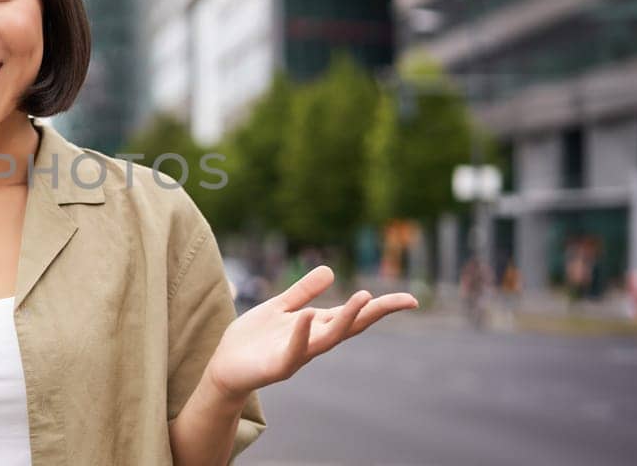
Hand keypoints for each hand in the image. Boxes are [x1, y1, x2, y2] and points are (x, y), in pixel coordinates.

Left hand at [205, 265, 417, 399]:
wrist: (225, 367)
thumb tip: (330, 270)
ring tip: (364, 296)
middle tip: (404, 301)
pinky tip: (309, 316)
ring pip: (329, 338)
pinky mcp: (277, 365)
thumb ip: (303, 292)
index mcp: (316, 326)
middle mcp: (313, 341)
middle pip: (351, 326)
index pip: (354, 315)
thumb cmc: (253, 340)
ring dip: (347, 318)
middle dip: (376, 313)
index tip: (411, 300)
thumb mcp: (280, 307)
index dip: (381, 307)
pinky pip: (293, 350)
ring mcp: (298, 354)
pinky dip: (302, 334)